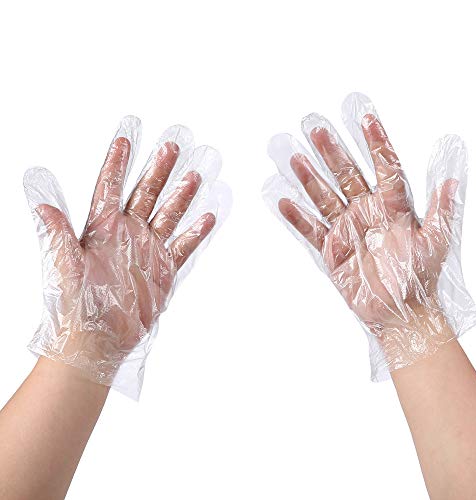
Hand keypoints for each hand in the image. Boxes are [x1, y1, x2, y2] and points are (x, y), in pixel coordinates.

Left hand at [24, 117, 228, 397]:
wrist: (99, 341)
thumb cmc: (78, 307)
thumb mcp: (64, 269)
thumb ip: (58, 235)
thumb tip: (42, 204)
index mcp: (101, 230)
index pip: (109, 188)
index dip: (116, 164)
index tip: (125, 140)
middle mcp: (127, 234)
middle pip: (145, 194)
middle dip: (158, 170)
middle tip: (171, 146)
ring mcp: (148, 250)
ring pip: (168, 215)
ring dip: (180, 195)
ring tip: (194, 174)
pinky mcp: (164, 269)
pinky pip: (184, 246)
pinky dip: (196, 233)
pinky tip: (208, 217)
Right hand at [264, 93, 475, 378]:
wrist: (401, 312)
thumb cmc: (420, 278)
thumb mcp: (436, 242)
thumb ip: (440, 210)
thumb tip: (451, 179)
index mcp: (393, 207)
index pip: (384, 167)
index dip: (376, 143)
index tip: (365, 118)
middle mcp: (366, 212)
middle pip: (346, 175)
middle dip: (332, 152)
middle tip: (316, 128)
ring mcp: (346, 229)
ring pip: (325, 197)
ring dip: (310, 179)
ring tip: (295, 158)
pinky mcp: (331, 250)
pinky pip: (311, 230)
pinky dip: (297, 218)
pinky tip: (284, 202)